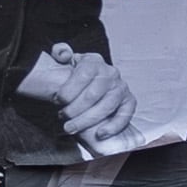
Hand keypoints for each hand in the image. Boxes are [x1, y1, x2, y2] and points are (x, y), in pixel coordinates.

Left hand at [23, 46, 140, 150]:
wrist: (90, 86)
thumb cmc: (75, 77)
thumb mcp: (65, 61)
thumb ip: (60, 52)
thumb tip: (64, 55)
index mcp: (94, 61)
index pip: (84, 74)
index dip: (69, 89)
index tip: (57, 100)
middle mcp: (110, 73)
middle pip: (93, 93)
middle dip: (74, 108)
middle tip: (62, 116)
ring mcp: (121, 88)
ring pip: (106, 106)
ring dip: (87, 120)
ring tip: (71, 127)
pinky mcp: (129, 102)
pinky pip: (125, 115)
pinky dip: (113, 126)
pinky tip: (100, 134)